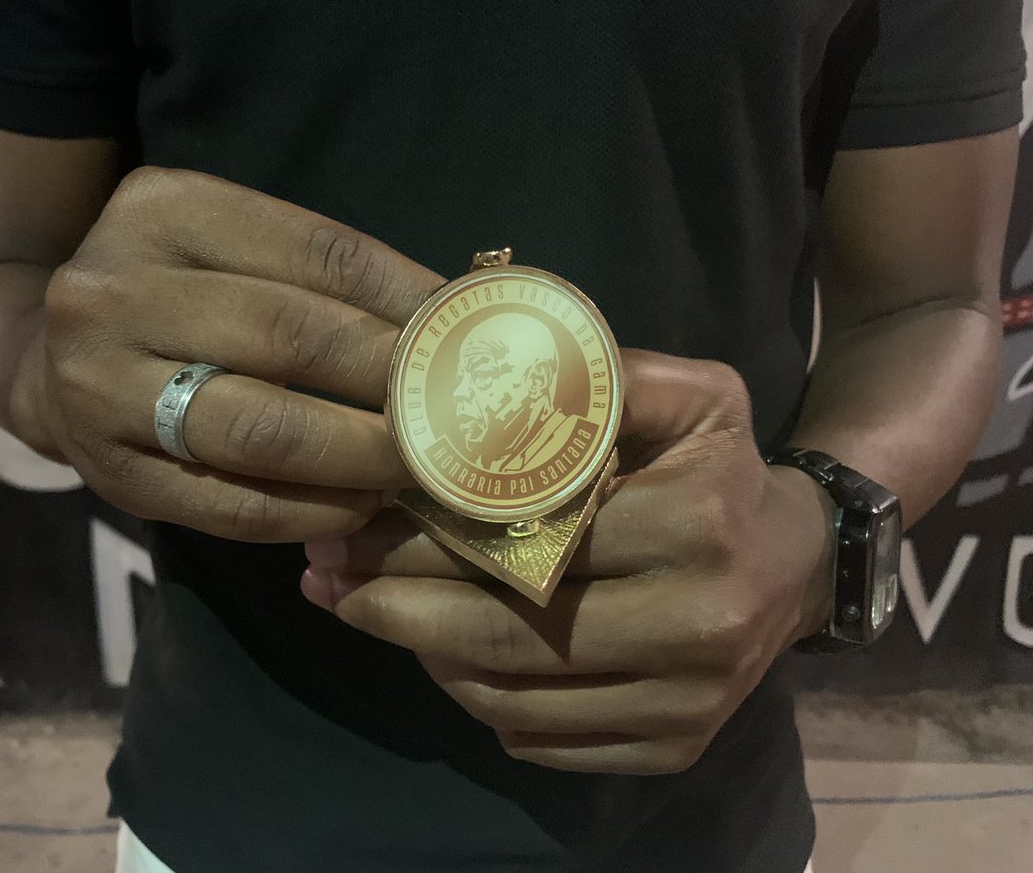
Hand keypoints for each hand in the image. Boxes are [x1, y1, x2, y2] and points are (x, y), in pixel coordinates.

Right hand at [37, 167, 442, 540]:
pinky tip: (359, 509)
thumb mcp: (228, 248)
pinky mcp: (107, 474)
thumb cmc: (171, 296)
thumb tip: (452, 318)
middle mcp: (115, 289)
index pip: (319, 252)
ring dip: (360, 454)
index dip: (408, 297)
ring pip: (260, 428)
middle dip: (396, 382)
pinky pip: (228, 505)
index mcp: (165, 209)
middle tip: (464, 413)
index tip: (471, 335)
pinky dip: (309, 512)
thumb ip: (319, 275)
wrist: (44, 361)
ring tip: (422, 468)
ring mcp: (99, 387)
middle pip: (293, 337)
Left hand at [301, 350, 835, 773]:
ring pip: (510, 697)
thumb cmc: (724, 472)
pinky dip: (477, 701)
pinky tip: (443, 657)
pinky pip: (540, 740)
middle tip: (325, 579)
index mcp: (690, 526)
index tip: (348, 528)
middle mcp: (692, 628)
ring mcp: (682, 703)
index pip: (522, 543)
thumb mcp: (693, 395)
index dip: (421, 541)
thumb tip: (492, 377)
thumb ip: (608, 376)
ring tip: (366, 611)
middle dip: (394, 607)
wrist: (798, 568)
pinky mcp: (670, 748)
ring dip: (423, 657)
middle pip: (505, 633)